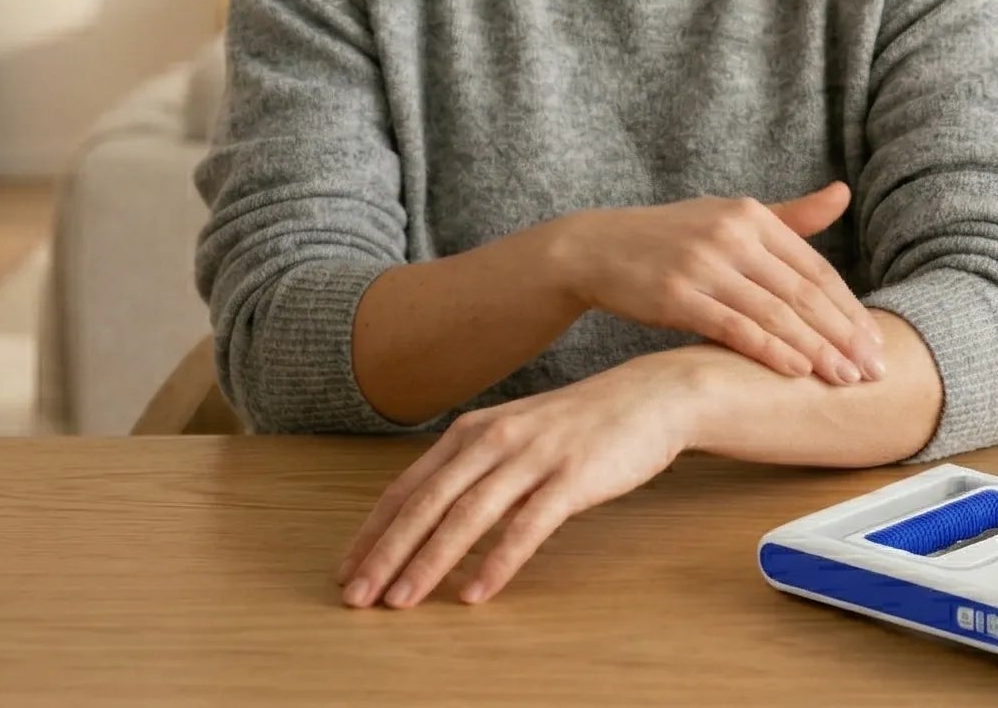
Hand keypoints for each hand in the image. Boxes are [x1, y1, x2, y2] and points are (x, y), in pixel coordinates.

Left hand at [335, 360, 691, 607]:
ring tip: (402, 601)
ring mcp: (533, 456)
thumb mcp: (516, 436)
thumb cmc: (581, 424)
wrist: (651, 396)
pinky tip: (476, 592)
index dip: (374, 530)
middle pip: (426, 503)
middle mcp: (494, 439)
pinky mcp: (572, 477)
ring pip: (467, 515)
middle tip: (357, 595)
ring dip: (429, 562)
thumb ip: (475, 468)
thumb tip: (432, 515)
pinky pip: (527, 526)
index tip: (347, 568)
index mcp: (472, 431)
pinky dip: (497, 561)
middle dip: (386, 553)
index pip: (407, 486)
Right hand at [536, 182, 888, 384]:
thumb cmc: (670, 238)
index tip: (876, 343)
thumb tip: (843, 194)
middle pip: (803, 293)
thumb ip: (789, 216)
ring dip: (816, 350)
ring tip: (845, 380)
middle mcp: (732, 234)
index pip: (816, 269)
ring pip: (775, 314)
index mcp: (751, 215)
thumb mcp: (728, 216)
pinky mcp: (677, 294)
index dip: (850, 309)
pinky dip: (770, 351)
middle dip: (843, 336)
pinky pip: (734, 328)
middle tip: (874, 371)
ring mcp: (703, 264)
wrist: (596, 248)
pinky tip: (796, 372)